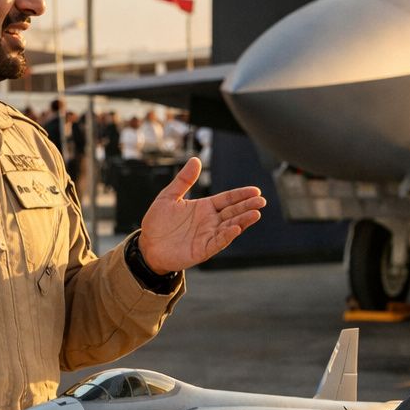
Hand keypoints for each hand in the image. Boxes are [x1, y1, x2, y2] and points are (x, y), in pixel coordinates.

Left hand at [139, 157, 265, 274]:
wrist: (147, 245)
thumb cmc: (157, 222)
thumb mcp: (168, 196)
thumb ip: (184, 180)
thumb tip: (196, 160)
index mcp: (204, 207)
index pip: (227, 199)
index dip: (241, 195)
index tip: (256, 190)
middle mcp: (210, 221)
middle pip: (233, 212)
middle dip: (248, 206)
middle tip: (261, 201)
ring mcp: (208, 235)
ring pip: (230, 226)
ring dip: (243, 221)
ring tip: (256, 214)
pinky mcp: (203, 249)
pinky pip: (218, 242)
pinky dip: (227, 236)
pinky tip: (236, 228)